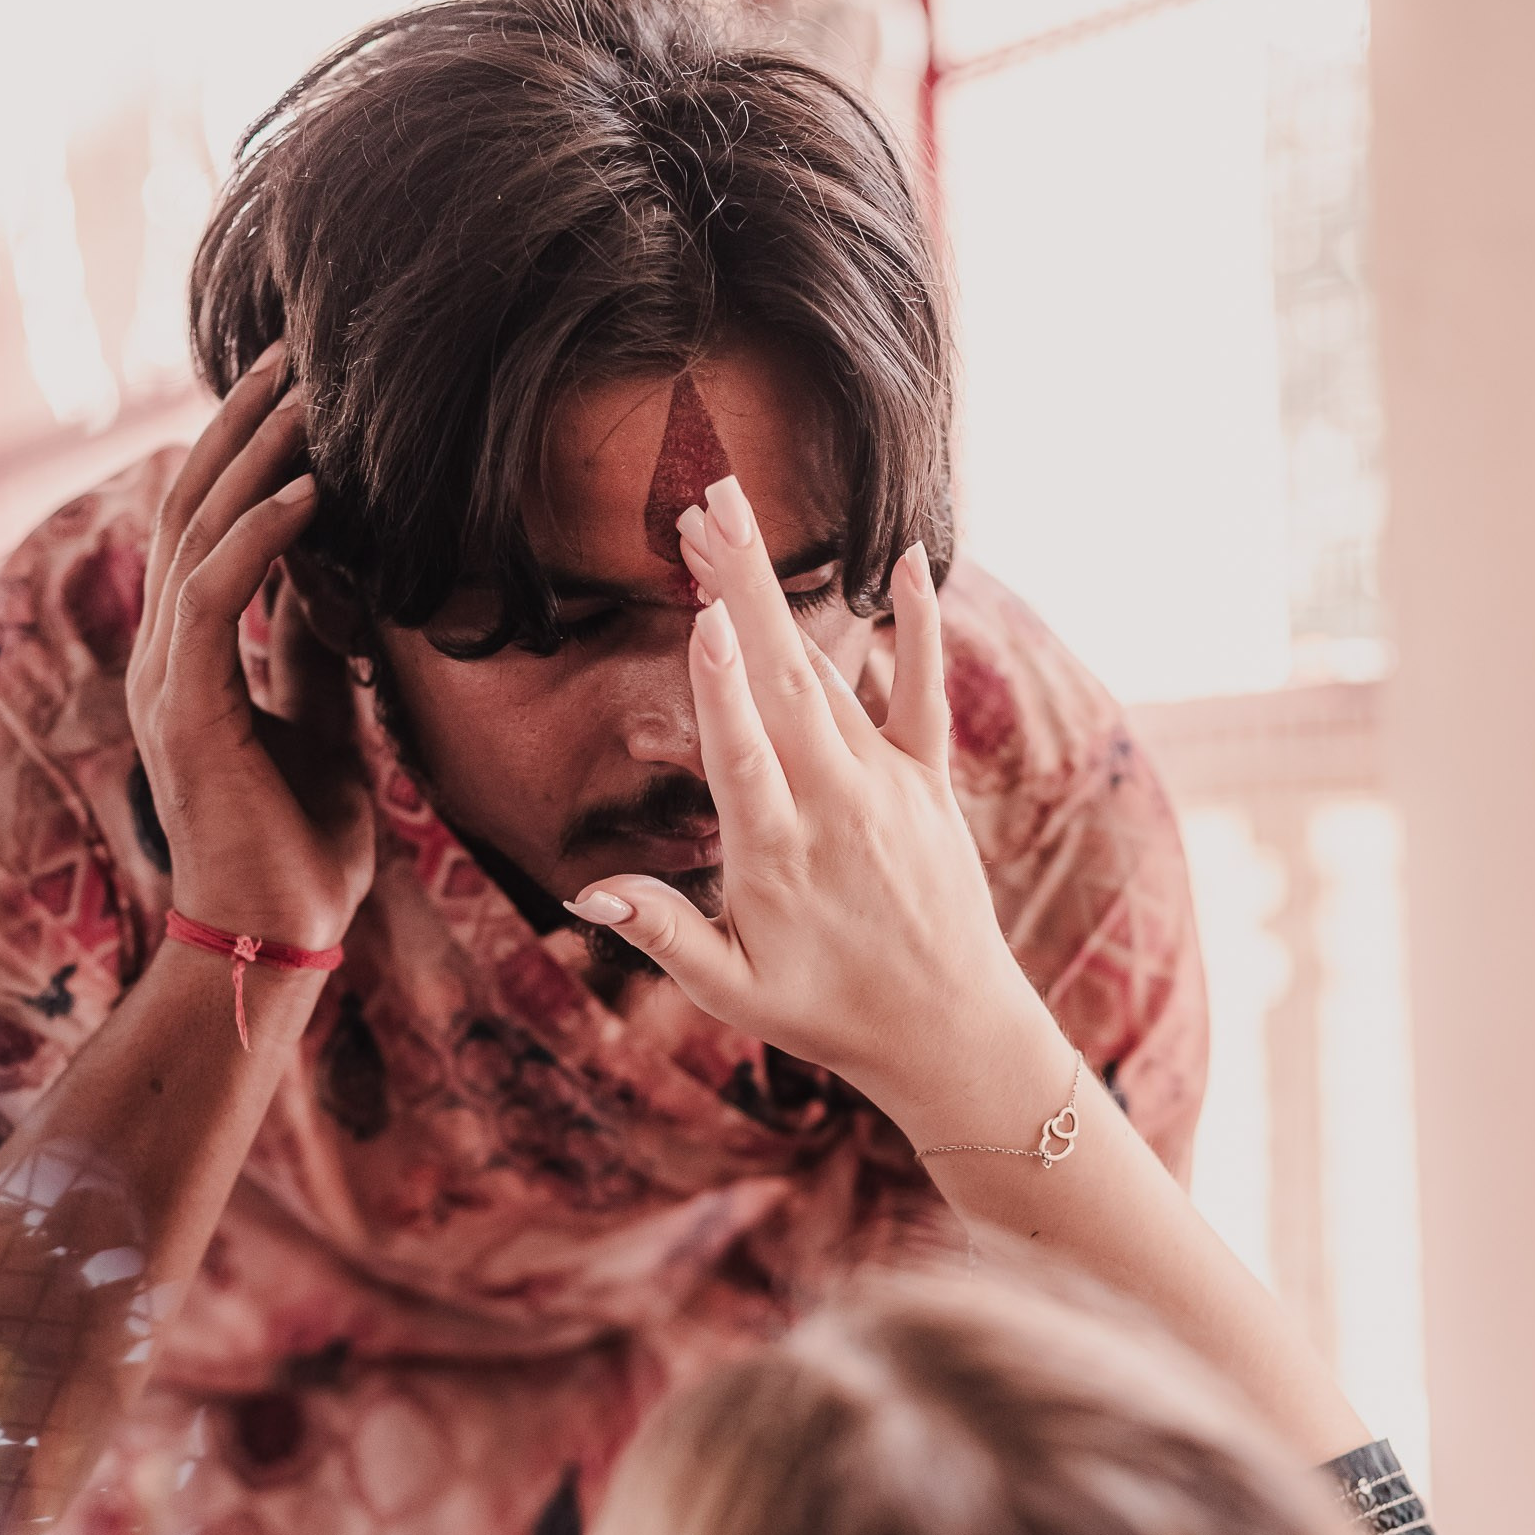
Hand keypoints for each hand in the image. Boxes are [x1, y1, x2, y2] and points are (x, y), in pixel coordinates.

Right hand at [127, 345, 374, 954]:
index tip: (299, 386)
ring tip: (309, 392)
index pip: (207, 526)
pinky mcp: (187, 710)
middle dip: (243, 423)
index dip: (246, 450)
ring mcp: (166, 680)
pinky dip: (262, 536)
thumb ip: (314, 653)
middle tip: (296, 348)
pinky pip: (217, 597)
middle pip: (190, 505)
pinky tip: (310, 491)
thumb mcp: (323, 726)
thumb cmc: (301, 849)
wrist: (275, 942)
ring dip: (255, 457)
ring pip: (197, 534)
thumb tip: (334, 583)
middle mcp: (164, 656)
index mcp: (190, 658)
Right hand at [565, 478, 1060, 1138]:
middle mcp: (837, 805)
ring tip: (727, 520)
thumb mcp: (731, 989)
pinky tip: (907, 561)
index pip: (744, 759)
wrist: (949, 1028)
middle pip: (784, 683)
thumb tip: (586, 890)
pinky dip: (918, 626)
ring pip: (827, 672)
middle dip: (742, 589)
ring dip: (778, 594)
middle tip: (701, 507)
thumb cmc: (826, 1011)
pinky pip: (922, 692)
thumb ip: (662, 931)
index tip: (702, 617)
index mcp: (778, 855)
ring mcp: (887, 784)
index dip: (721, 689)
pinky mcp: (926, 780)